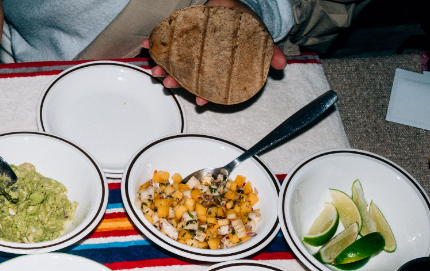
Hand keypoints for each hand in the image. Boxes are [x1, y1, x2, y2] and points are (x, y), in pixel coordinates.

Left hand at [142, 0, 287, 105]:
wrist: (240, 6)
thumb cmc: (248, 27)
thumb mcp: (262, 40)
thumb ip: (270, 53)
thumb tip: (282, 64)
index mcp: (218, 66)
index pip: (210, 84)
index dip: (204, 94)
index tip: (199, 102)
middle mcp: (203, 60)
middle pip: (187, 75)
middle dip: (177, 82)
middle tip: (169, 84)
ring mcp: (191, 47)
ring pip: (174, 62)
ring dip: (164, 67)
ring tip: (157, 71)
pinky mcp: (183, 31)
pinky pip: (167, 40)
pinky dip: (156, 43)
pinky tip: (147, 46)